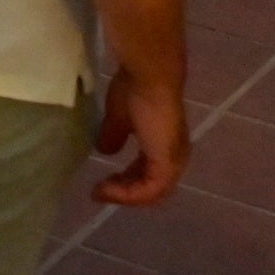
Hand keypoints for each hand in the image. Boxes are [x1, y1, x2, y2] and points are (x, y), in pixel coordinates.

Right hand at [90, 68, 188, 205]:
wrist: (150, 78)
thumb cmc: (136, 90)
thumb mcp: (119, 116)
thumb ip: (114, 134)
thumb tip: (105, 150)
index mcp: (165, 144)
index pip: (148, 172)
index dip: (126, 180)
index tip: (102, 181)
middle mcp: (174, 156)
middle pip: (150, 187)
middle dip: (124, 191)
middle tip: (100, 191)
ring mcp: (172, 162)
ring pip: (150, 193)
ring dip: (124, 196)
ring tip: (100, 192)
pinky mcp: (166, 165)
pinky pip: (148, 191)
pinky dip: (128, 194)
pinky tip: (108, 189)